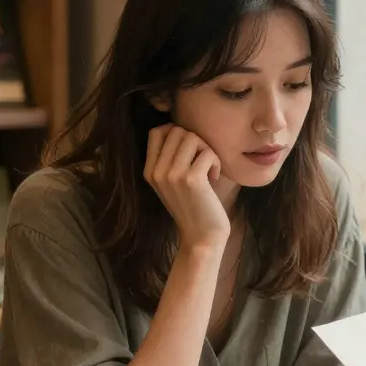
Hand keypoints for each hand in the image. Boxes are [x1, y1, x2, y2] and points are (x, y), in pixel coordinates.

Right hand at [144, 125, 228, 249]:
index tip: (189, 151)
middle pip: (177, 131)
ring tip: (208, 168)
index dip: (176, 133)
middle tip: (202, 161)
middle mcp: (157, 171)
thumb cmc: (194, 206)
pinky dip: (216, 162)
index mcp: (149, 171)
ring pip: (192, 137)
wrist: (201, 237)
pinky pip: (208, 152)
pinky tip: (214, 178)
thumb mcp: (172, 182)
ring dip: (206, 150)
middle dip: (196, 142)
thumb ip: (169, 158)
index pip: (156, 132)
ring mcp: (172, 175)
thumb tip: (177, 128)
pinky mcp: (191, 179)